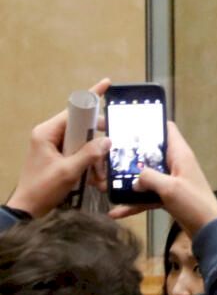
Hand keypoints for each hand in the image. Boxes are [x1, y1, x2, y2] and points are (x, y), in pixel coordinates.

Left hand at [7, 79, 112, 217]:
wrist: (28, 209)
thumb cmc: (42, 189)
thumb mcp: (68, 171)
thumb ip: (89, 154)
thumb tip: (108, 140)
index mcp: (47, 132)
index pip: (74, 109)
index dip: (91, 97)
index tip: (107, 84)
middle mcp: (50, 134)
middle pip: (82, 125)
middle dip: (98, 139)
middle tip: (110, 150)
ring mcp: (54, 145)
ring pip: (84, 141)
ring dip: (94, 157)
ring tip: (99, 175)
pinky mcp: (59, 155)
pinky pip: (80, 152)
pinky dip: (89, 163)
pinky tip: (94, 178)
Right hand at [109, 122, 216, 236]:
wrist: (207, 229)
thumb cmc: (193, 203)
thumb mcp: (170, 187)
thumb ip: (149, 178)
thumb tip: (134, 179)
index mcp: (180, 154)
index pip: (166, 129)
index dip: (149, 123)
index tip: (126, 122)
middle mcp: (175, 163)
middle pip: (150, 152)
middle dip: (129, 153)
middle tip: (106, 153)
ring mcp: (170, 180)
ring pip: (145, 175)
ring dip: (128, 180)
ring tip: (104, 182)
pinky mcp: (167, 196)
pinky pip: (147, 195)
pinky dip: (134, 202)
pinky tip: (116, 211)